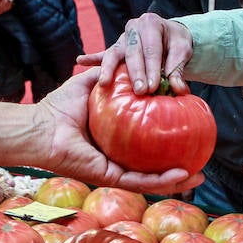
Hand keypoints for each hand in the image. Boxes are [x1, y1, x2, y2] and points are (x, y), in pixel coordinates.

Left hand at [31, 69, 202, 193]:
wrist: (41, 126)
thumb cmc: (59, 107)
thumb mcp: (91, 83)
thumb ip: (111, 74)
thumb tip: (130, 61)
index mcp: (114, 141)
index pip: (146, 145)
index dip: (167, 142)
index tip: (189, 132)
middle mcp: (116, 158)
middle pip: (153, 168)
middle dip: (177, 170)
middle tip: (200, 164)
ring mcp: (113, 170)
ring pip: (150, 180)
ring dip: (175, 180)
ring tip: (199, 175)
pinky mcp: (108, 177)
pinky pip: (139, 181)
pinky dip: (161, 180)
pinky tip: (181, 174)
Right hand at [76, 12, 193, 94]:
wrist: (169, 35)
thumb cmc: (175, 43)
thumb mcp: (182, 51)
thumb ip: (178, 69)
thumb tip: (179, 89)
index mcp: (151, 23)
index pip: (151, 48)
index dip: (152, 68)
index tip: (153, 87)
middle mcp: (134, 27)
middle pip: (133, 52)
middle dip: (135, 72)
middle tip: (139, 90)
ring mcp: (123, 37)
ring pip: (114, 53)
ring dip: (109, 69)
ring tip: (104, 82)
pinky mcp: (116, 47)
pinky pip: (103, 54)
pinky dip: (91, 58)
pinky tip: (80, 61)